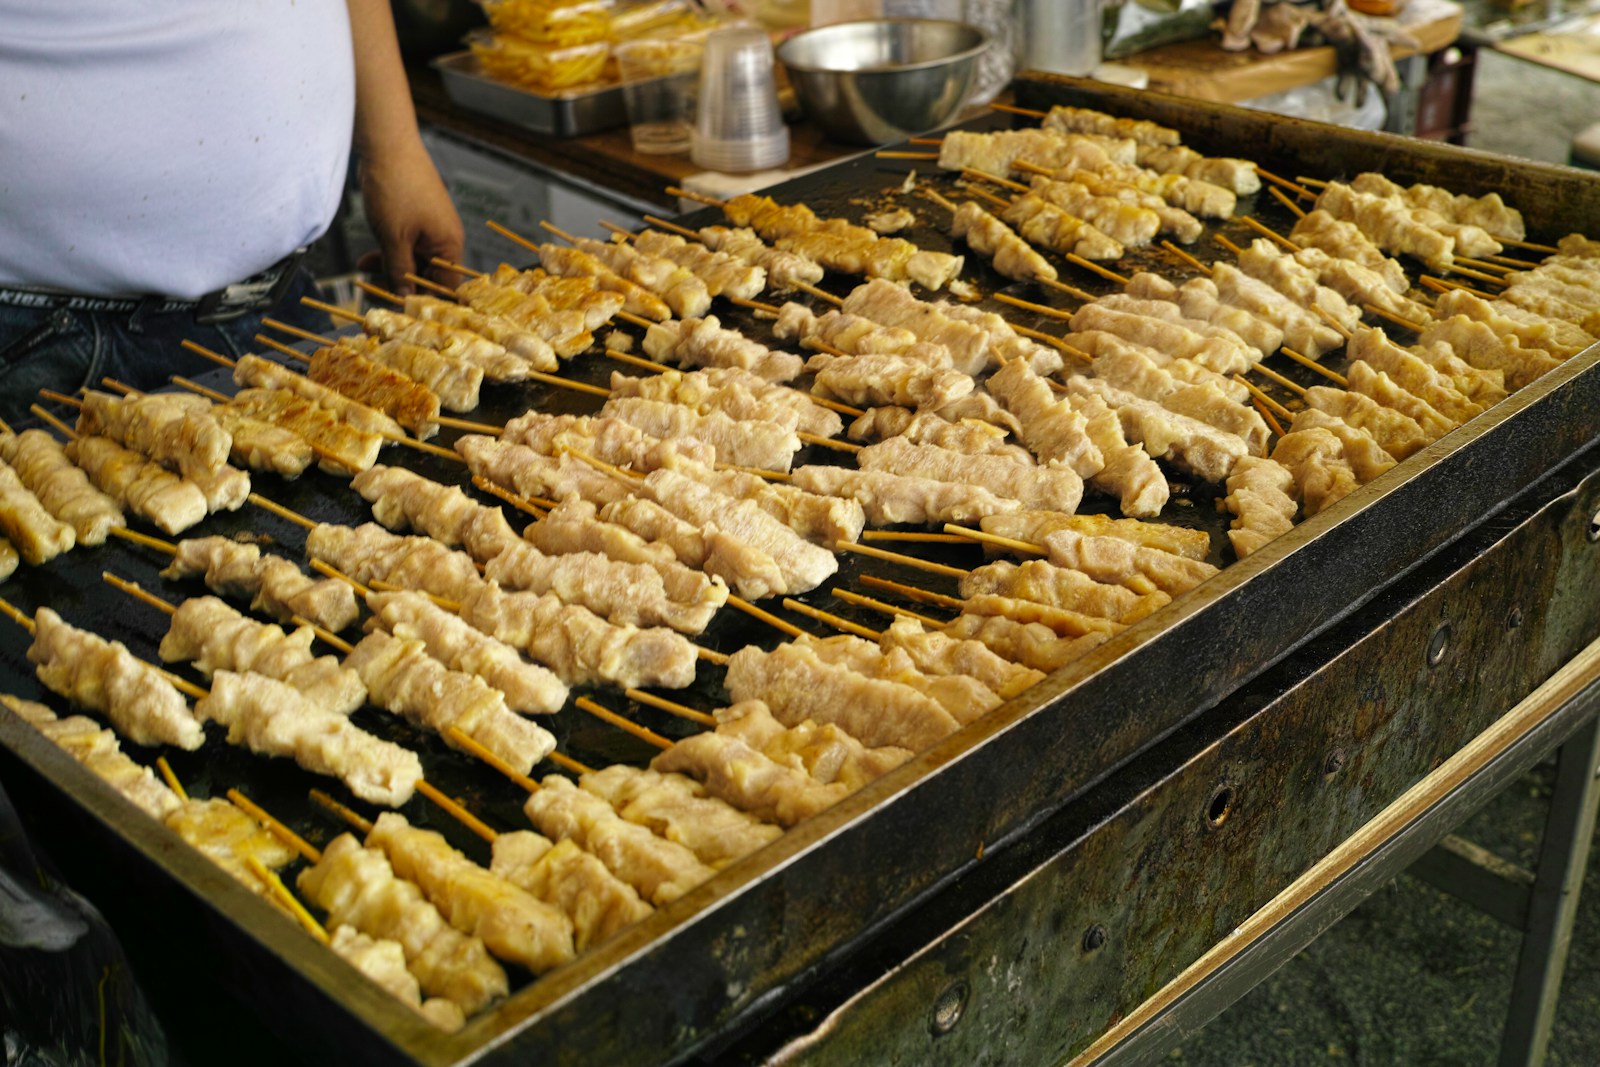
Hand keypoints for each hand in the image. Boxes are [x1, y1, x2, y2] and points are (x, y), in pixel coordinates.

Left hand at [358, 140, 464, 294]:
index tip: (403, 312)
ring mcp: (431, 227)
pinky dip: (389, 252)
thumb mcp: (393, 238)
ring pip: (413, 260)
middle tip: (376, 294)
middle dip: (402, 284)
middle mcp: (445, 238)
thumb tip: (403, 298)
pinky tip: (367, 257)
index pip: (445, 287)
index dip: (425, 301)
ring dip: (390, 267)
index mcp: (449, 246)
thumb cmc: (396, 190)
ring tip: (365, 269)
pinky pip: (406, 244)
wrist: (387, 145)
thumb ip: (399, 271)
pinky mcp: (416, 218)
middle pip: (428, 275)